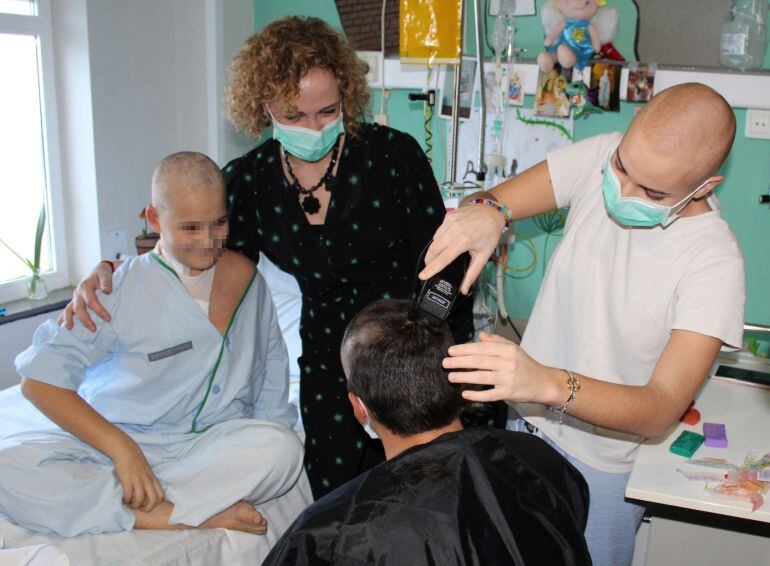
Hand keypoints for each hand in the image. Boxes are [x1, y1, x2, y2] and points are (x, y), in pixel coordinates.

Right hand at [57, 262, 114, 330]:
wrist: (97, 272)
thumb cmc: (102, 274)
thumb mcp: (105, 274)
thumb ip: (106, 282)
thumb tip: (107, 290)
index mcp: (85, 287)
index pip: (91, 301)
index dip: (99, 310)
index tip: (108, 318)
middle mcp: (77, 294)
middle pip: (79, 308)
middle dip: (85, 320)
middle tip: (94, 329)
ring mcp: (74, 299)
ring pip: (68, 310)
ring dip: (69, 320)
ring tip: (71, 329)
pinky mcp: (74, 302)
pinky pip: (66, 311)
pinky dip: (62, 319)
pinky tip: (60, 327)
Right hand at [112, 440, 164, 511]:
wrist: (127, 451)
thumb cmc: (136, 462)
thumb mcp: (147, 472)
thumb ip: (149, 482)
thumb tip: (147, 494)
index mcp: (153, 479)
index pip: (161, 496)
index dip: (155, 503)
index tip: (147, 503)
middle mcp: (147, 481)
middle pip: (153, 500)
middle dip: (147, 508)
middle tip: (139, 507)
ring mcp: (138, 481)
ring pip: (140, 500)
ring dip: (134, 505)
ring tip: (130, 503)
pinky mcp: (127, 481)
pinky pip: (128, 496)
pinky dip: (126, 500)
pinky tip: (124, 499)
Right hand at [419, 204, 503, 294]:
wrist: (492, 211)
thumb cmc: (490, 234)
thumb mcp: (483, 255)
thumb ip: (472, 274)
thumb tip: (464, 290)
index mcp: (463, 242)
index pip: (442, 259)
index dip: (431, 269)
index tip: (422, 276)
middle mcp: (454, 230)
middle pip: (433, 250)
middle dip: (429, 261)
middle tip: (429, 268)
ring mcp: (450, 221)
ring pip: (435, 240)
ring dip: (435, 250)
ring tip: (441, 254)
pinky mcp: (448, 216)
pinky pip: (439, 231)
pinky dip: (440, 238)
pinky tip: (447, 241)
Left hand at [443, 332, 563, 404]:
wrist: (544, 383)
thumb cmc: (526, 365)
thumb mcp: (514, 349)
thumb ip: (496, 341)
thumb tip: (480, 335)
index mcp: (508, 350)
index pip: (482, 348)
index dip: (465, 349)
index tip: (451, 351)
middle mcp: (508, 363)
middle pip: (479, 361)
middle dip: (459, 362)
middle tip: (445, 363)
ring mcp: (508, 379)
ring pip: (482, 377)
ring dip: (464, 377)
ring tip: (450, 377)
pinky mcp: (509, 393)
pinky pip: (489, 395)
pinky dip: (476, 395)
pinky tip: (465, 394)